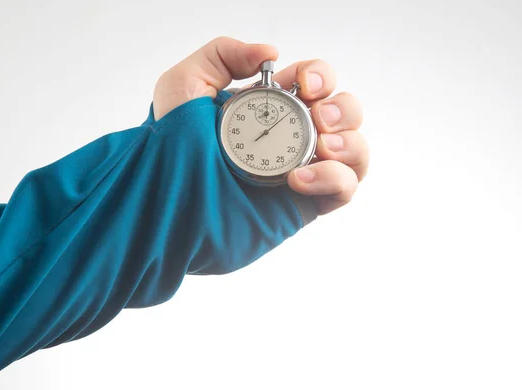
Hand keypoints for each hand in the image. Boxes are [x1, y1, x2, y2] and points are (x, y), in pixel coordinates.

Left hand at [153, 37, 368, 214]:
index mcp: (270, 107)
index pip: (314, 82)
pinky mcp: (305, 204)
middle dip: (342, 109)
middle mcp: (291, 136)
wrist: (166, 203)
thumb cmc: (167, 147)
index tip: (304, 85)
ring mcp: (301, 170)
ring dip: (349, 143)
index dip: (319, 76)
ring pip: (354, 151)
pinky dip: (335, 179)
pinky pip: (344, 189)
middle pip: (344, 113)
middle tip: (319, 118)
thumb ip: (223, 53)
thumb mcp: (185, 85)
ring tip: (323, 147)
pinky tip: (299, 180)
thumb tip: (271, 54)